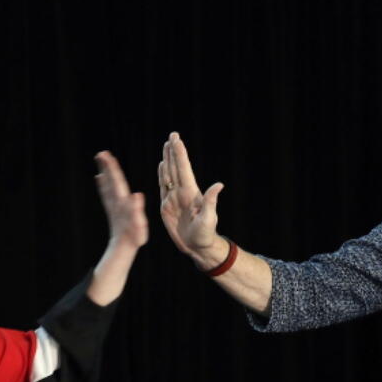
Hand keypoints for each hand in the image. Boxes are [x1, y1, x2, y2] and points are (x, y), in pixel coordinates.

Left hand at [94, 150, 147, 249]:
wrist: (122, 249)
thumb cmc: (132, 238)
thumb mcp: (138, 225)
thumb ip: (136, 210)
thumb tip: (137, 195)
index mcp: (123, 203)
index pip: (117, 182)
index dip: (113, 170)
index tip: (108, 157)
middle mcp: (116, 202)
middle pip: (111, 182)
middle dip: (107, 168)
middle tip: (101, 153)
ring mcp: (113, 206)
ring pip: (107, 186)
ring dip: (105, 173)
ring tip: (100, 162)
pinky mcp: (113, 210)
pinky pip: (106, 194)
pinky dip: (103, 184)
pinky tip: (100, 178)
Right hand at [159, 132, 224, 260]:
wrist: (198, 247)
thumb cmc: (205, 234)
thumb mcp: (209, 219)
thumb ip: (211, 201)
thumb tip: (219, 185)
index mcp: (191, 192)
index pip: (183, 169)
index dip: (179, 154)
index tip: (176, 139)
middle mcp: (182, 192)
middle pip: (176, 167)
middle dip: (173, 151)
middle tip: (172, 135)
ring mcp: (174, 198)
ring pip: (169, 174)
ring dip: (167, 160)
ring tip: (166, 146)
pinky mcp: (167, 206)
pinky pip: (163, 187)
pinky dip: (162, 175)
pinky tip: (162, 166)